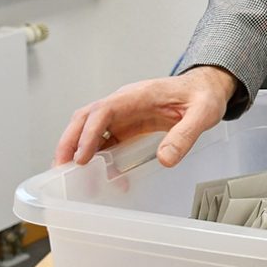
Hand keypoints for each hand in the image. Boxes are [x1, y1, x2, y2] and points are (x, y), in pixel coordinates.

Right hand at [53, 65, 238, 167]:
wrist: (206, 88)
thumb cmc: (203, 96)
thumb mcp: (203, 114)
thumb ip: (185, 135)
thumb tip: (165, 159)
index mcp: (138, 95)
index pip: (103, 111)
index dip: (89, 133)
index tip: (82, 158)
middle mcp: (124, 103)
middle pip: (85, 118)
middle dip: (69, 142)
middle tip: (61, 169)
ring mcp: (123, 114)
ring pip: (89, 129)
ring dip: (77, 151)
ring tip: (72, 178)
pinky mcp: (127, 126)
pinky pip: (105, 140)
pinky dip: (97, 157)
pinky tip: (103, 177)